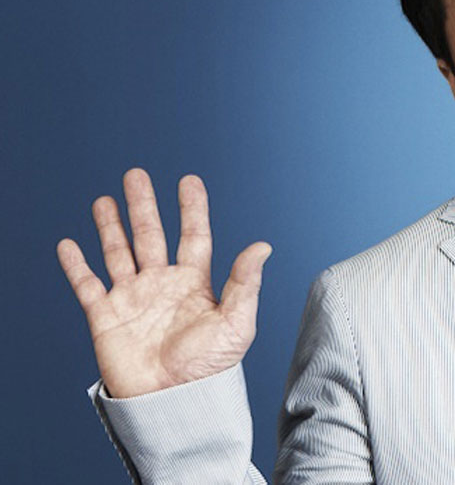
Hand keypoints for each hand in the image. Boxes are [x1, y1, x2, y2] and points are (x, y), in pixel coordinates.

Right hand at [57, 168, 270, 397]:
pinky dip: (76, 265)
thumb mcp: (236, 322)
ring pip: (118, 252)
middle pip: (151, 235)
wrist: (173, 401)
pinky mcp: (105, 316)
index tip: (188, 180)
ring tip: (104, 200)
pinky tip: (69, 244)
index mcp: (195, 283)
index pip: (194, 235)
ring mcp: (132, 298)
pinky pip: (87, 285)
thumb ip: (245, 282)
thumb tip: (263, 246)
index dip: (192, 208)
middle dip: (143, 206)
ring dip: (110, 227)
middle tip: (136, 174)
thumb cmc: (209, 367)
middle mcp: (162, 284)